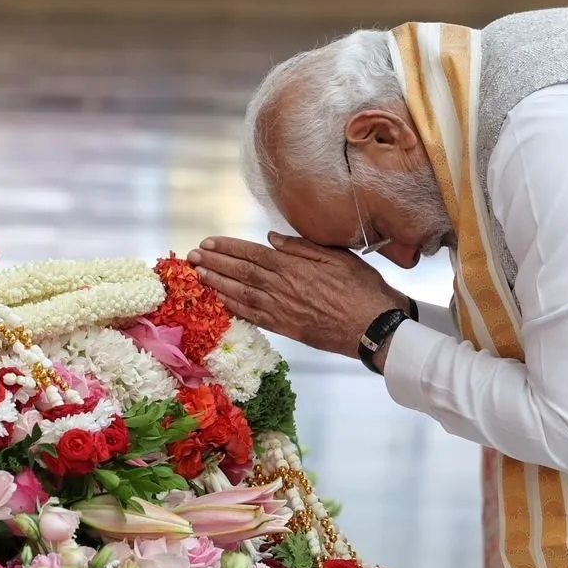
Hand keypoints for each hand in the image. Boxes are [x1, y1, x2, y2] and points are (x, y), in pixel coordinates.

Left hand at [188, 234, 407, 358]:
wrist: (375, 327)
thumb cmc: (363, 289)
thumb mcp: (338, 257)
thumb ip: (302, 247)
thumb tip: (272, 238)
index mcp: (295, 267)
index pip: (253, 254)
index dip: (227, 248)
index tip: (208, 243)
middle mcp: (283, 288)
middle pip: (241, 273)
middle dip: (214, 263)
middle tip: (192, 257)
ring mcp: (283, 310)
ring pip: (241, 295)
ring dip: (217, 284)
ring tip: (198, 276)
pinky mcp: (287, 329)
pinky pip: (253, 317)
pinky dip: (234, 309)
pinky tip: (219, 302)